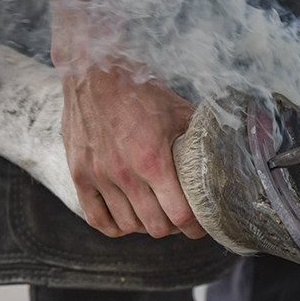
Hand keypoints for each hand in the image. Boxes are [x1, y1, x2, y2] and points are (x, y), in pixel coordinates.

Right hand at [59, 60, 206, 239]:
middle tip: (179, 218)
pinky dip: (114, 225)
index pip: (180, 215)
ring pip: (128, 225)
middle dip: (173, 227)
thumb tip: (219, 149)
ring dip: (145, 226)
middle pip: (155, 227)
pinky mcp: (80, 174)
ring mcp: (99, 177)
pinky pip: (96, 217)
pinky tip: (125, 220)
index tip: (200, 224)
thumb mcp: (177, 110)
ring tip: (155, 216)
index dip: (195, 226)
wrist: (93, 72)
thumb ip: (195, 137)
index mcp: (153, 160)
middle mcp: (125, 174)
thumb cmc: (136, 88)